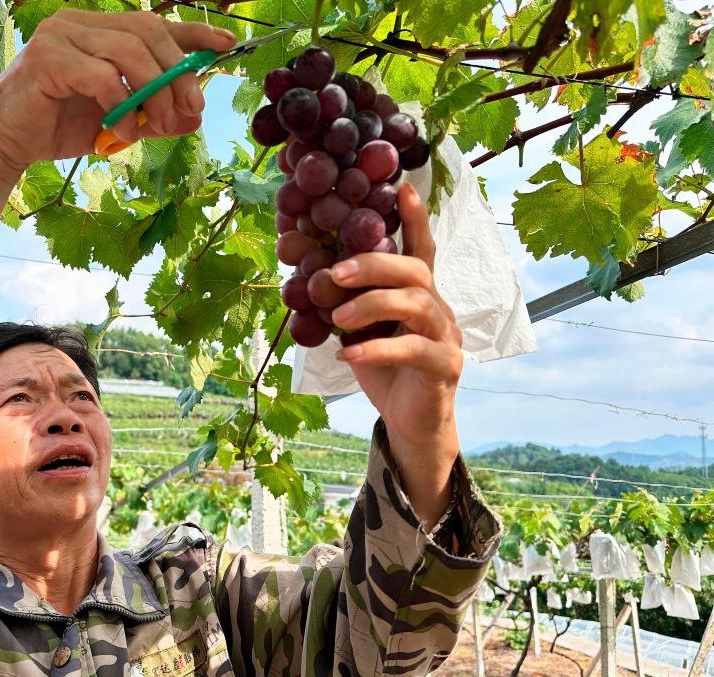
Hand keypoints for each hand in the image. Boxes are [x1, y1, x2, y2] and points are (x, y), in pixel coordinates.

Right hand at [0, 9, 236, 174]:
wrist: (8, 143)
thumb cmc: (59, 126)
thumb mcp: (119, 121)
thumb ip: (154, 115)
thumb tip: (194, 116)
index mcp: (98, 29)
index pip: (154, 23)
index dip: (193, 33)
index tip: (226, 45)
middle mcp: (79, 23)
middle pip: (147, 32)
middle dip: (177, 73)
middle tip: (191, 109)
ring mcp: (61, 35)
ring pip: (128, 51)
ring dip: (154, 92)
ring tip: (157, 126)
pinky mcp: (46, 59)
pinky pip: (101, 77)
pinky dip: (121, 106)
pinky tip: (123, 132)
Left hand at [329, 183, 461, 515]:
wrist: (408, 422)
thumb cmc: (382, 368)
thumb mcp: (355, 329)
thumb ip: (338, 299)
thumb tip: (298, 262)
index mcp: (417, 292)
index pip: (419, 248)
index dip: (413, 218)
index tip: (401, 186)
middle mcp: (437, 307)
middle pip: (415, 269)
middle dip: (373, 264)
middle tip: (334, 273)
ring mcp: (446, 336)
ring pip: (418, 304)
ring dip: (372, 304)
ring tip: (338, 318)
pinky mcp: (445, 367)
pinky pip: (414, 350)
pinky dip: (378, 350)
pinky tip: (348, 354)